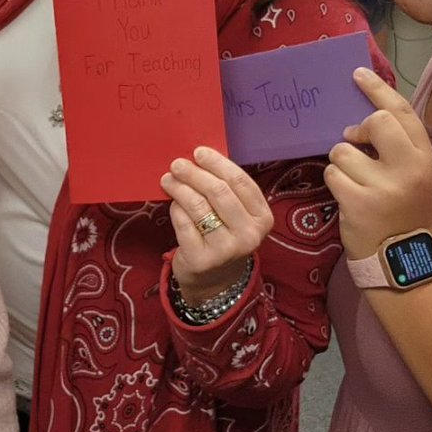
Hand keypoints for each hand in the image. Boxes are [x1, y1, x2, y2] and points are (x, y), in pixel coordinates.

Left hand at [161, 146, 272, 302]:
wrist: (214, 279)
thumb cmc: (224, 235)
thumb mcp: (237, 215)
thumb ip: (227, 190)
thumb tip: (200, 157)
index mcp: (263, 218)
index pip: (240, 182)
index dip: (217, 163)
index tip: (199, 152)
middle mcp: (249, 235)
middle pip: (218, 192)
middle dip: (195, 173)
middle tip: (177, 164)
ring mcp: (226, 250)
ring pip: (198, 206)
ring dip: (180, 188)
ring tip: (168, 179)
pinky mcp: (201, 259)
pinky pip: (184, 223)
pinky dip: (176, 209)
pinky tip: (173, 204)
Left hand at [323, 68, 431, 259]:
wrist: (403, 260)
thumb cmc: (404, 212)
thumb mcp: (415, 176)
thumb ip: (398, 146)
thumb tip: (364, 116)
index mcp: (425, 158)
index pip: (402, 112)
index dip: (378, 90)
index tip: (357, 74)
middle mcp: (410, 168)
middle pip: (375, 123)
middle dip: (358, 130)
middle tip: (356, 143)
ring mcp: (384, 186)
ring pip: (343, 150)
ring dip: (342, 163)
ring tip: (355, 182)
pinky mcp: (359, 202)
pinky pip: (332, 174)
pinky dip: (334, 182)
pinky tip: (347, 197)